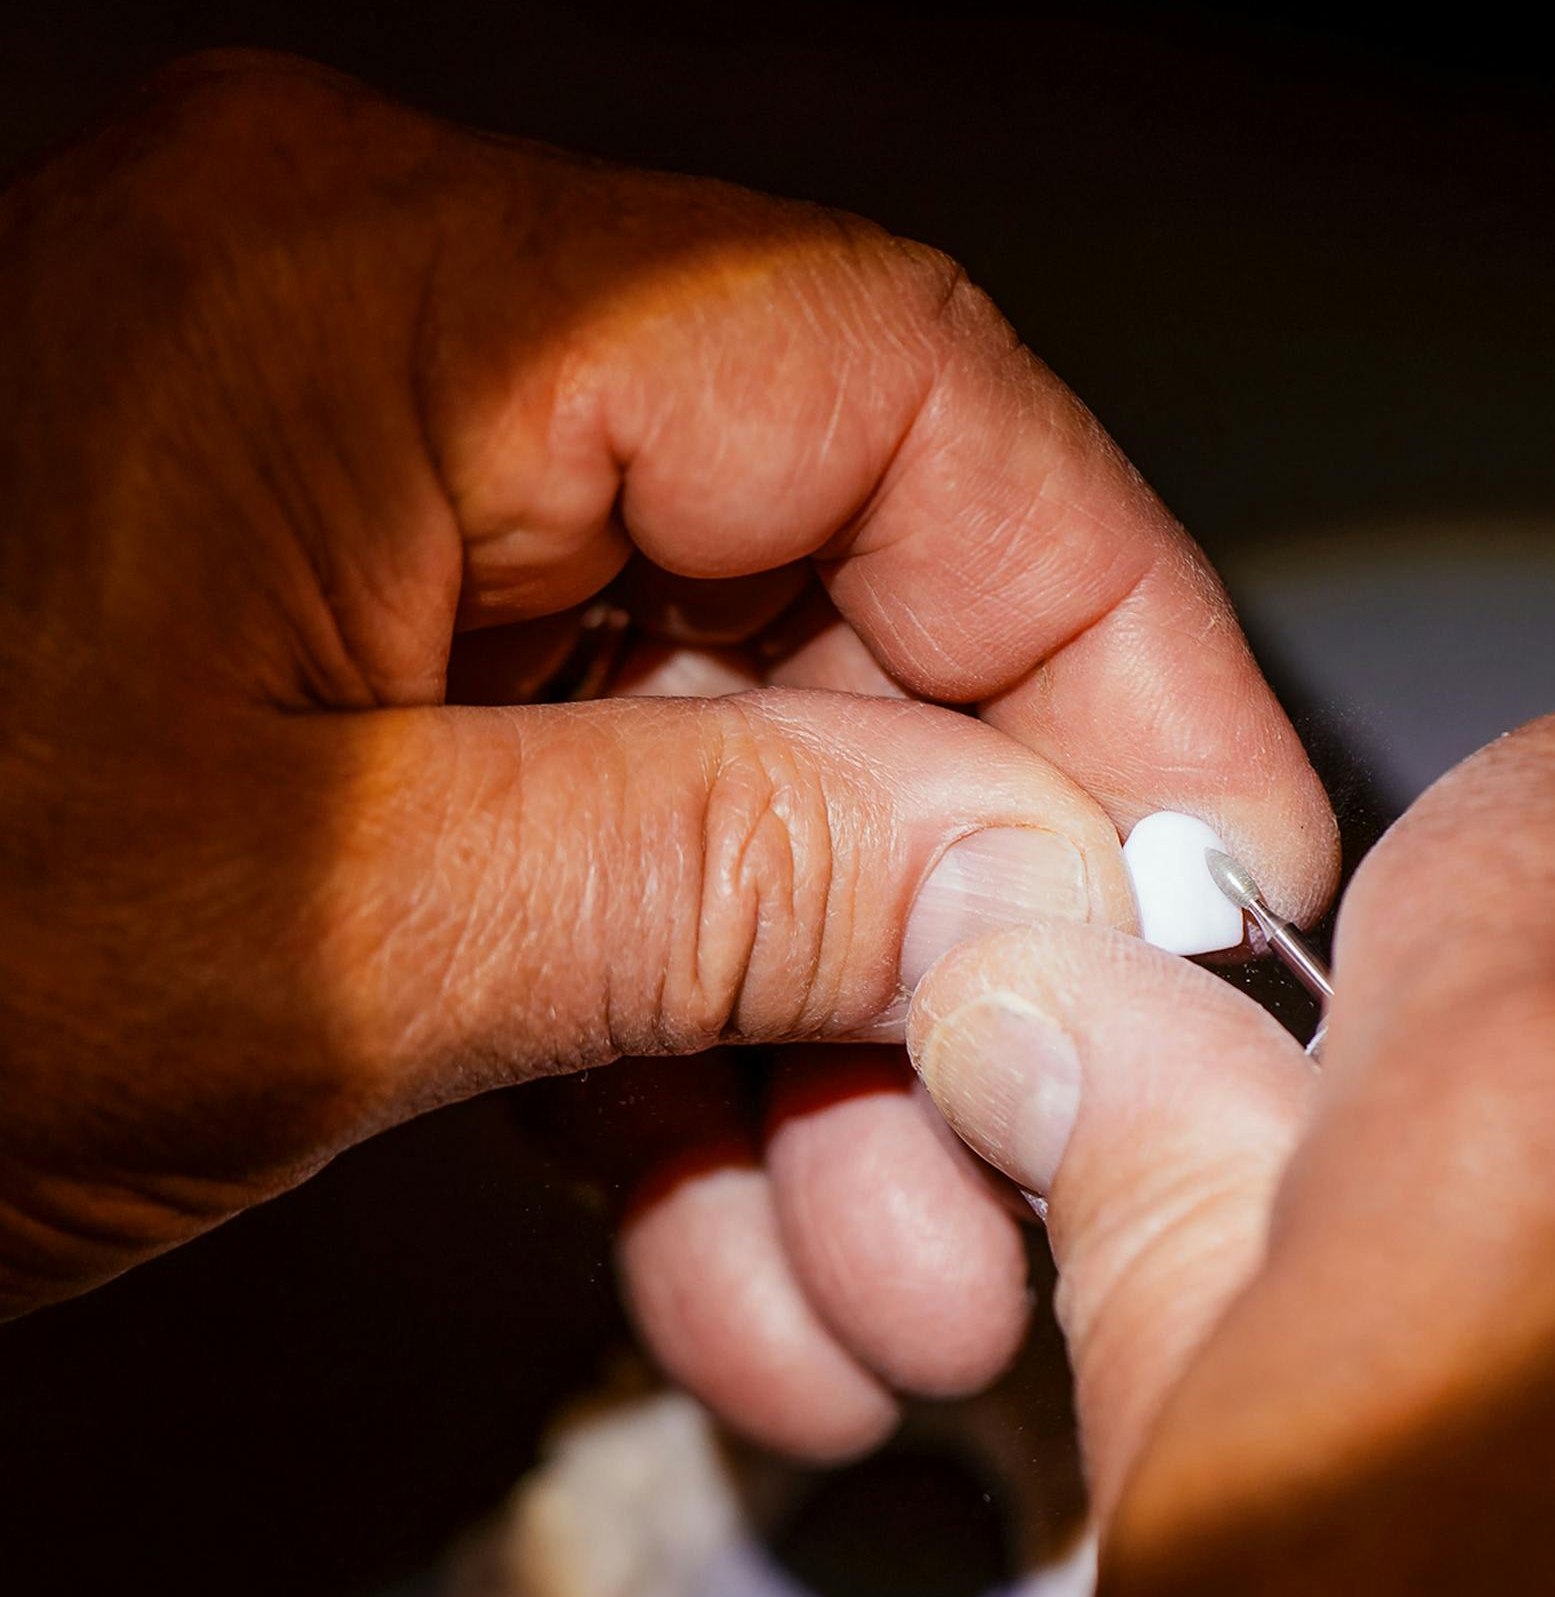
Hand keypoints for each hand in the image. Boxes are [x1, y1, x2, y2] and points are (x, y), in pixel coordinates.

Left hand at [0, 50, 1335, 1400]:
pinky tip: (738, 1268)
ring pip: (708, 787)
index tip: (1210, 853)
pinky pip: (573, 872)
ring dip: (804, 1060)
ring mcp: (365, 564)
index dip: (1102, 624)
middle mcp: (400, 385)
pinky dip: (661, 1074)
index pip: (896, 385)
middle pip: (822, 613)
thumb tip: (1022, 869)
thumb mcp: (302, 934)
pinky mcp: (331, 726)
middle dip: (938, 930)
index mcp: (396, 301)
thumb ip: (709, 876)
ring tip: (876, 1295)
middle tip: (1031, 1152)